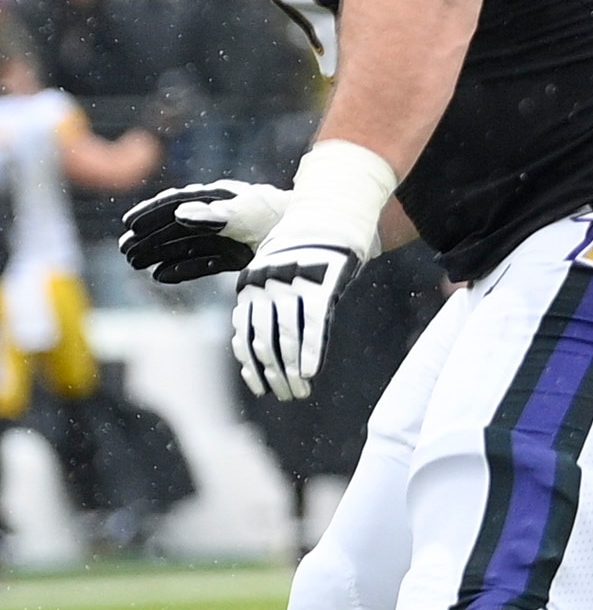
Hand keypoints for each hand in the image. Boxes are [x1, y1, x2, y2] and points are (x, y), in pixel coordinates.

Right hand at [119, 180, 289, 283]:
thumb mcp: (248, 214)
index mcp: (222, 197)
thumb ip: (215, 215)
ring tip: (134, 263)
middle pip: (178, 225)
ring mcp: (230, 235)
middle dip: (151, 236)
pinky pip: (204, 262)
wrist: (315, 235)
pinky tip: (161, 276)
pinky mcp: (238, 254)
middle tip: (124, 250)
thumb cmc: (281, 216)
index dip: (153, 212)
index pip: (179, 202)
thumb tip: (179, 215)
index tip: (129, 224)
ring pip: (186, 245)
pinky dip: (184, 269)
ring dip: (161, 253)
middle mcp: (222, 215)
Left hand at [232, 237, 366, 400]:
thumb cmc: (306, 247)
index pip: (246, 335)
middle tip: (283, 396)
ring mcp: (292, 285)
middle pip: (266, 340)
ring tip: (298, 392)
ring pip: (287, 337)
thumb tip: (261, 341)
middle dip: (273, 373)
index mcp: (250, 285)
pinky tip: (310, 372)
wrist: (329, 214)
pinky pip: (313, 324)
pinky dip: (311, 350)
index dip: (252, 365)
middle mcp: (265, 286)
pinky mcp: (319, 284)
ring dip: (291, 369)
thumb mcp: (276, 271)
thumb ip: (268, 303)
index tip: (260, 388)